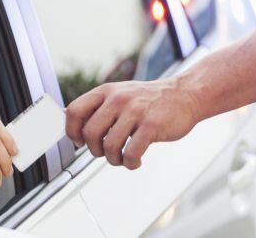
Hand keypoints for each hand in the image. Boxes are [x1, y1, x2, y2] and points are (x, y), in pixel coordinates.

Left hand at [65, 77, 202, 169]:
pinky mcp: (152, 125)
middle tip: (107, 152)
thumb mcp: (120, 94)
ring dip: (114, 160)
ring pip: (109, 147)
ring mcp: (135, 111)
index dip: (72, 131)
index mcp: (107, 91)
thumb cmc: (150, 99)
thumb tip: (70, 120)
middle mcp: (118, 99)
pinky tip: (136, 161)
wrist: (185, 94)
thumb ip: (98, 106)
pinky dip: (131, 163)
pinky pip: (131, 153)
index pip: (74, 111)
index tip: (81, 142)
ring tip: (123, 158)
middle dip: (95, 151)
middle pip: (90, 133)